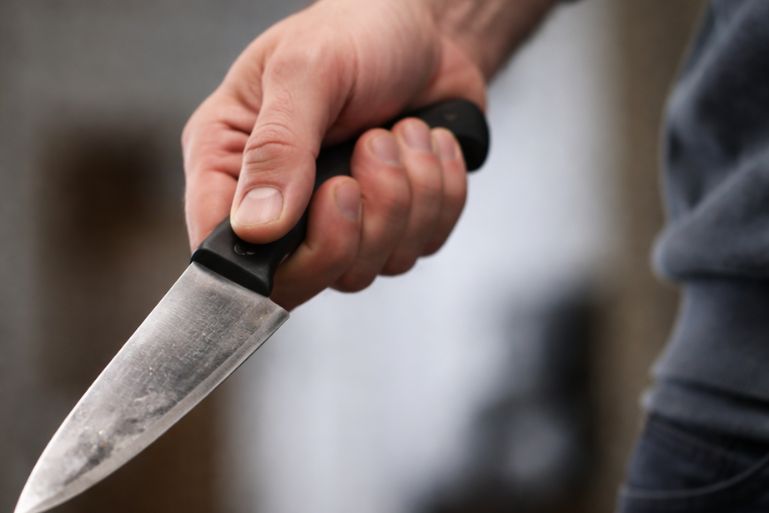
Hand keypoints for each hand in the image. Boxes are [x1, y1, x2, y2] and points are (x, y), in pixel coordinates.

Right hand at [182, 0, 550, 308]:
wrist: (426, 31)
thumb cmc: (355, 32)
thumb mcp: (307, 69)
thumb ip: (278, 147)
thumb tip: (256, 227)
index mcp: (229, 161)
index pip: (219, 248)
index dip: (263, 259)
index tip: (323, 199)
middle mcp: (277, 203)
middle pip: (300, 279)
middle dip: (353, 223)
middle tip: (371, 148)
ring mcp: (334, 223)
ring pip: (367, 268)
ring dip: (405, 194)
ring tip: (398, 131)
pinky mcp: (389, 227)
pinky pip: (419, 247)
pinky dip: (439, 192)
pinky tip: (425, 144)